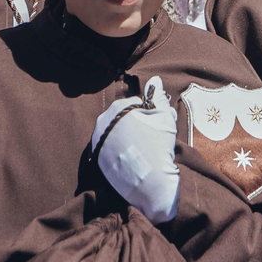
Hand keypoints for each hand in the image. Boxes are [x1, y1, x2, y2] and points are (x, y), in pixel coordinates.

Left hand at [91, 76, 180, 223]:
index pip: (134, 104)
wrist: (149, 182)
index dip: (148, 115)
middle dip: (134, 125)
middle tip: (148, 139)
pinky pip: (108, 149)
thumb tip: (155, 80)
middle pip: (122, 118)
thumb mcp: (165, 118)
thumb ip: (159, 98)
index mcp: (118, 108)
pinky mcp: (97, 159)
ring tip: (140, 150)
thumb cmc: (159, 146)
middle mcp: (102, 122)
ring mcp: (97, 141)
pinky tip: (131, 159)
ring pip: (114, 133)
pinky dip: (118, 151)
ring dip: (125, 138)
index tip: (154, 127)